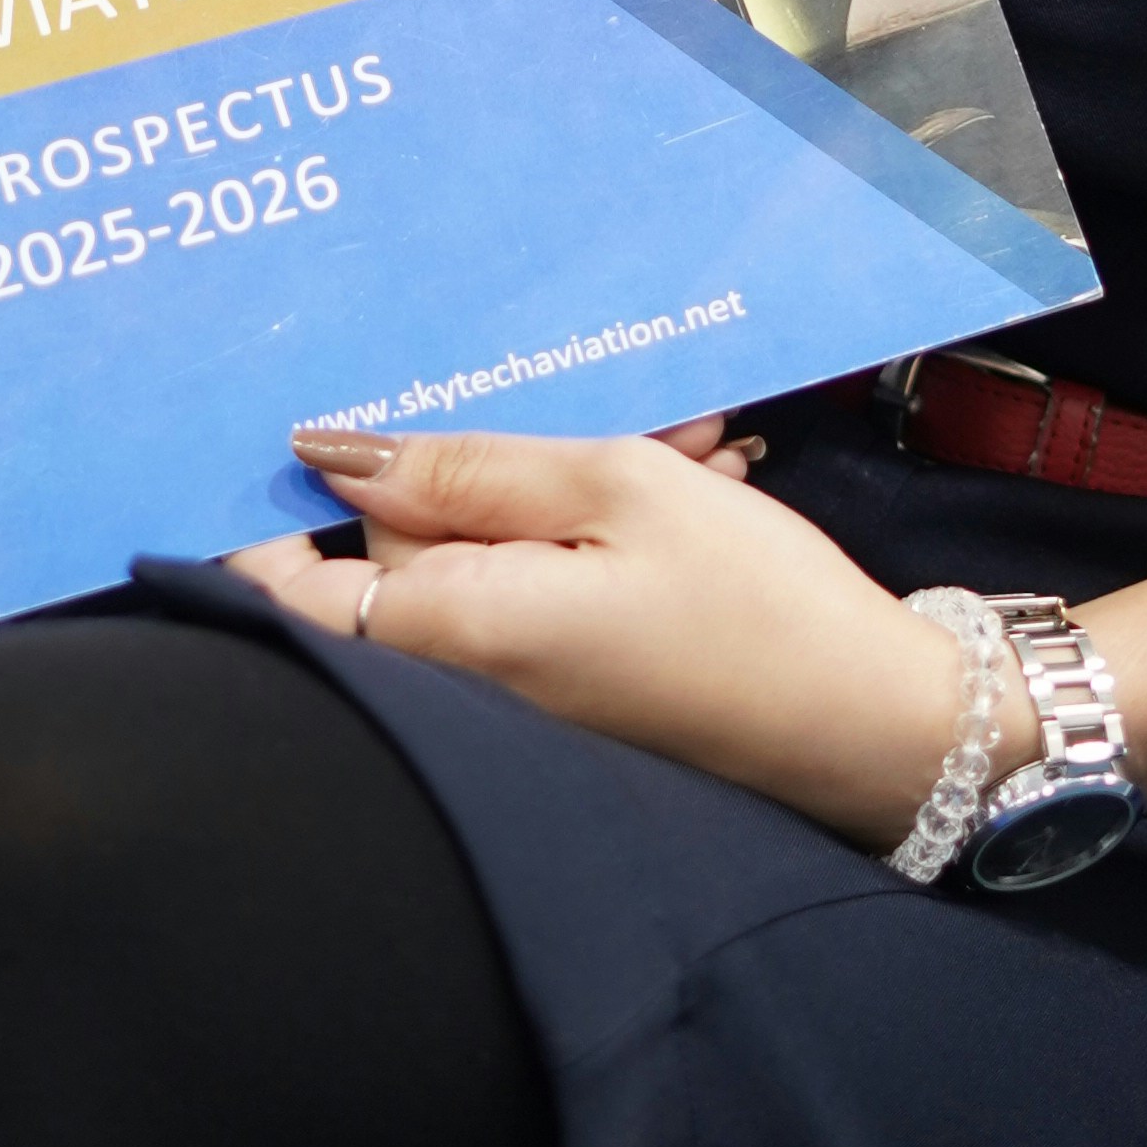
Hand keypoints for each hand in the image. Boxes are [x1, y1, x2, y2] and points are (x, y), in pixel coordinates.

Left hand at [229, 426, 975, 853]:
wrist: (881, 732)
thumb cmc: (755, 605)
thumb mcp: (619, 489)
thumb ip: (468, 468)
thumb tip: (332, 453)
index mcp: (457, 628)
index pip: (287, 588)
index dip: (265, 516)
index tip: (282, 438)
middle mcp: (464, 683)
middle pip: (390, 557)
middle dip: (466, 471)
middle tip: (591, 413)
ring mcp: (516, 703)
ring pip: (479, 565)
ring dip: (547, 495)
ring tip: (679, 451)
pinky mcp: (568, 706)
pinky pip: (533, 601)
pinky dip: (586, 544)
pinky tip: (691, 492)